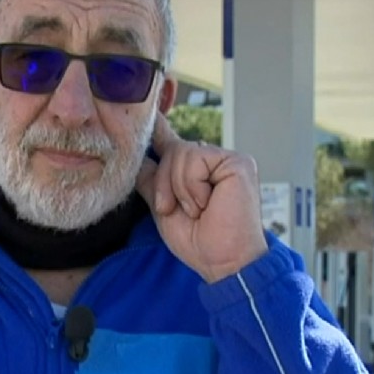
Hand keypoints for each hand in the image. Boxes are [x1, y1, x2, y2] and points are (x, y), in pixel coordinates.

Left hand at [135, 113, 268, 283]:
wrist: (222, 262)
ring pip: (180, 152)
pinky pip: (195, 159)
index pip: (173, 145)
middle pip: (171, 150)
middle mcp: (213, 162)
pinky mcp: (237, 162)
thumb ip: (152, 181)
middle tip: (176, 210)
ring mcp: (227, 160)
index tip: (149, 112)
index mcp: (198, 172)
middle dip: (164, 184)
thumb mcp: (164, 207)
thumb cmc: (199, 241)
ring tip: (197, 209)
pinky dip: (192, 187)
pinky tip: (208, 203)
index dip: (159, 129)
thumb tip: (136, 159)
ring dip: (179, 188)